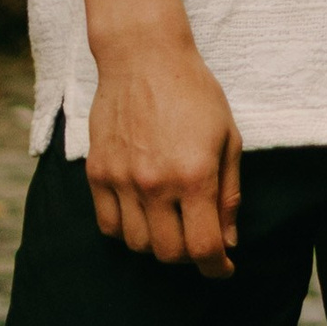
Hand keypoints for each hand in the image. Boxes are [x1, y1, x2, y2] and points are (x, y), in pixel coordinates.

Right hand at [85, 35, 242, 275]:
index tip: (223, 268)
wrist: (143, 57)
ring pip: (136, 244)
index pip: (203, 247)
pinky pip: (108, 224)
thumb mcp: (228, 139)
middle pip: (169, 252)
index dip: (216, 268)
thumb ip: (229, 194)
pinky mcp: (97, 172)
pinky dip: (126, 231)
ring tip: (171, 227)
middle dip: (190, 257)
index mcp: (195, 176)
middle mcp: (156, 183)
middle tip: (199, 242)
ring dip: (158, 246)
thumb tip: (229, 240)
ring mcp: (121, 179)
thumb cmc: (194, 93)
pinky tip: (142, 218)